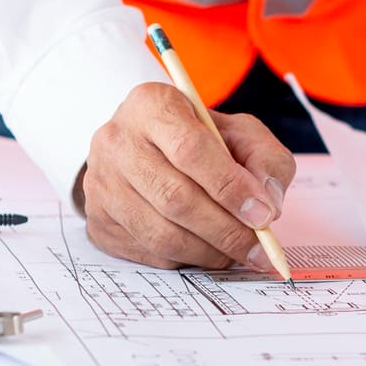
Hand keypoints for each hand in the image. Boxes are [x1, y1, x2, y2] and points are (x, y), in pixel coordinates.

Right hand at [78, 82, 295, 268]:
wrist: (147, 149)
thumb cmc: (199, 140)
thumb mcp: (240, 134)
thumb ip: (265, 160)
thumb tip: (267, 204)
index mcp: (152, 105)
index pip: (190, 149)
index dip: (231, 187)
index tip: (264, 215)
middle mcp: (117, 140)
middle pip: (174, 197)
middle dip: (225, 230)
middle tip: (259, 249)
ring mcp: (101, 182)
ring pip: (159, 233)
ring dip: (208, 252)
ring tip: (238, 253)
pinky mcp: (98, 218)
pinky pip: (147, 252)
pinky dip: (185, 260)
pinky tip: (207, 251)